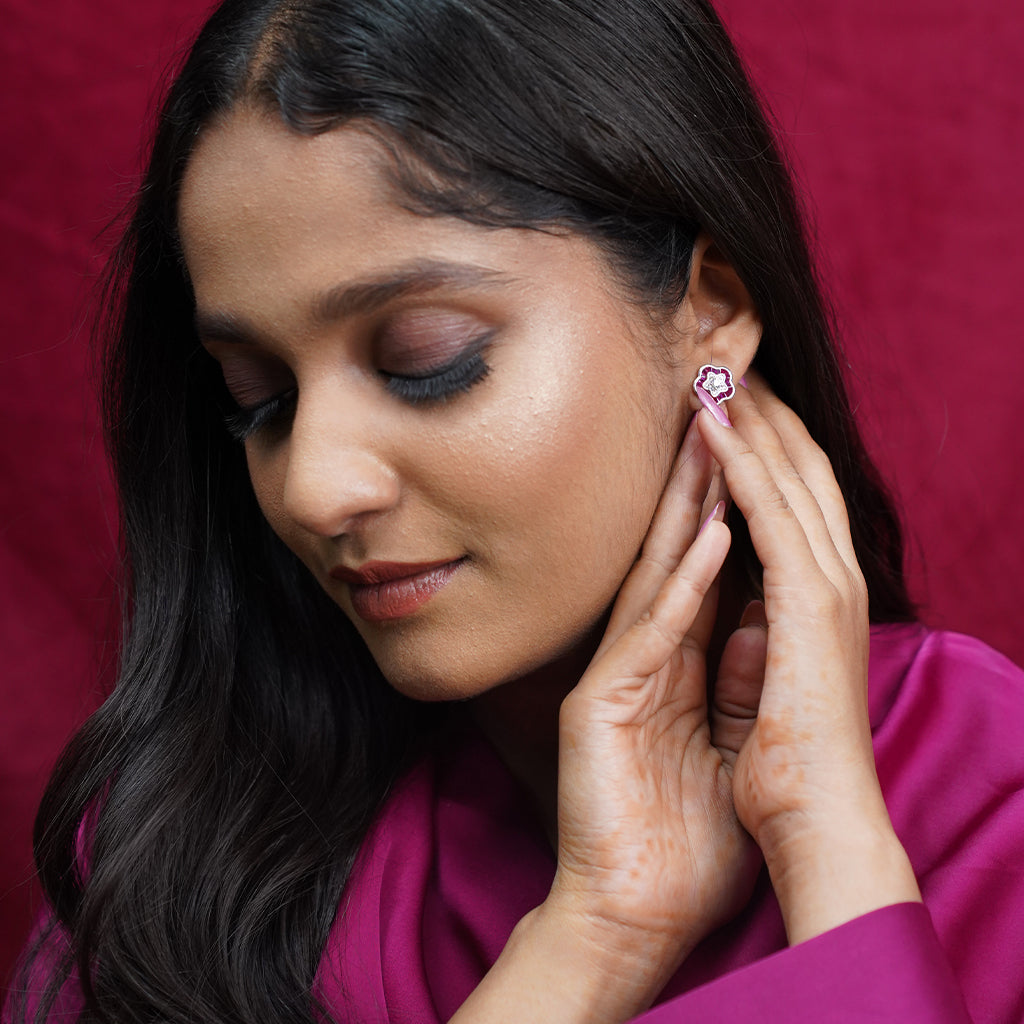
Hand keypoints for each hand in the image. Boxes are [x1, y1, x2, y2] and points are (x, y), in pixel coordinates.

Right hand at [546, 417, 762, 1003]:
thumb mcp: (717, 745)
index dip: (718, 507)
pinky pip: (652, 632)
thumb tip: (755, 623)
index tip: (740, 448)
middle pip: (670, 553)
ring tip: (710, 440)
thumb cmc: (676, 840)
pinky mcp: (599, 702)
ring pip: (656, 574)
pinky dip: (684, 581)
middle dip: (697, 479)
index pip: (695, 571)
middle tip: (716, 409)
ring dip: (686, 507)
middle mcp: (633, 658)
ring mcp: (613, 675)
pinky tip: (708, 531)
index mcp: (663, 668)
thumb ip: (731, 684)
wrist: (626, 909)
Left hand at [697, 373, 919, 943]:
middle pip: (799, 472)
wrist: (815, 824)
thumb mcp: (771, 687)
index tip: (735, 407)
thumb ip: (762, 644)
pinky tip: (711, 422)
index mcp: (822, 600)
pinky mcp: (805, 601)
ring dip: (752, 420)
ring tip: (715, 367)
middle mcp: (833, 579)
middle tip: (727, 361)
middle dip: (765, 415)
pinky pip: (765, 510)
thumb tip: (742, 622)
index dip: (769, 449)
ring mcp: (826, 585)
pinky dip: (740, 463)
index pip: (798, 503)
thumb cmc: (787, 769)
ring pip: (786, 476)